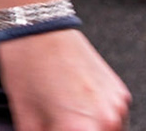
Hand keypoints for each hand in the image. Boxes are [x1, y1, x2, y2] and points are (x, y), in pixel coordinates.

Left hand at [0, 30, 130, 130]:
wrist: (38, 26)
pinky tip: (76, 105)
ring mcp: (117, 105)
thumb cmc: (26, 65)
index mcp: (81, 128)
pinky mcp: (121, 93)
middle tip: (57, 124)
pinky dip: (98, 118)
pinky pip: (113, 118)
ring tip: (65, 115)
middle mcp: (106, 119)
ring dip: (90, 129)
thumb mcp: (25, 117)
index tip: (50, 130)